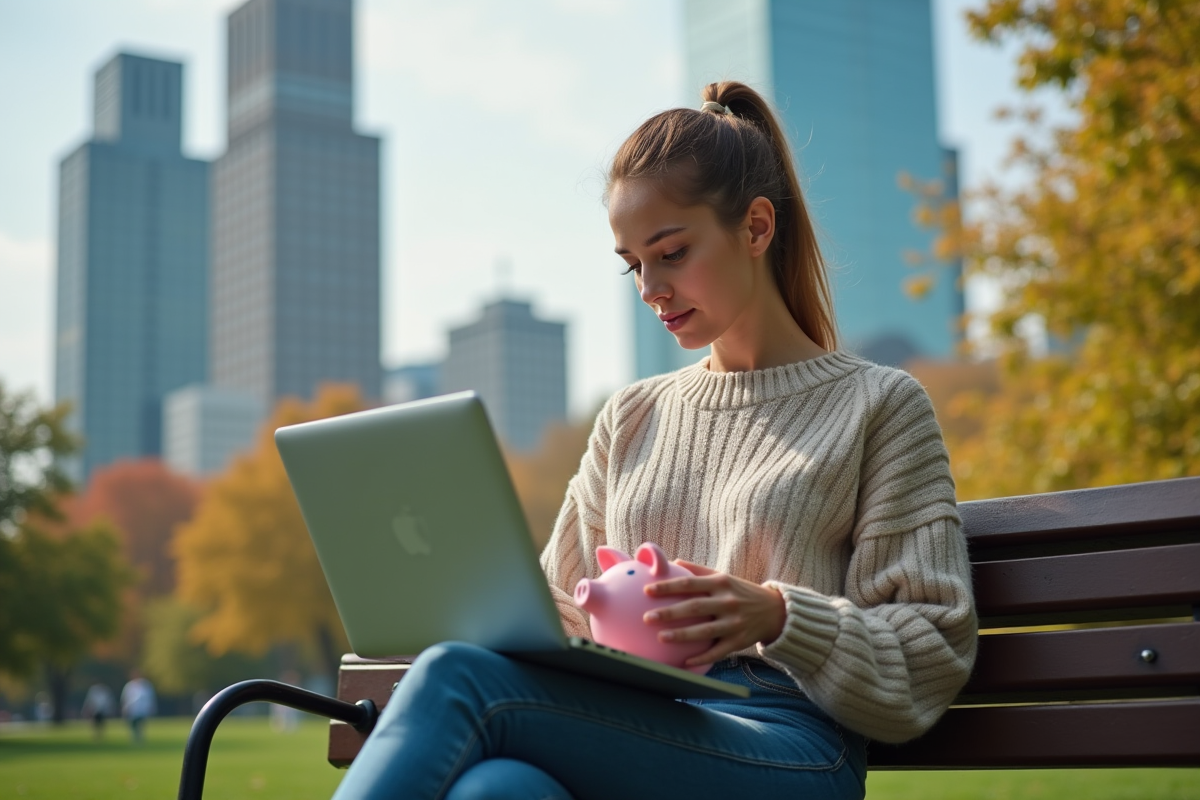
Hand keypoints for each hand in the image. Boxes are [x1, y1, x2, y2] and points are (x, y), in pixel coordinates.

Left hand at [643, 560, 786, 666]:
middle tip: (647, 618)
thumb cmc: (740, 592)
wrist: (774, 610)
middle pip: (695, 607)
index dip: (668, 587)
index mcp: (720, 583)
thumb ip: (698, 571)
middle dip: (669, 613)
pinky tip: (684, 662)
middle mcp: (727, 602)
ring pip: (704, 631)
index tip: (647, 590)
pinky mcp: (738, 642)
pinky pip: (717, 652)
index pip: (689, 583)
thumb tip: (672, 562)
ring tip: (661, 638)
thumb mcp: (723, 577)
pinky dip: (701, 657)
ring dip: (682, 635)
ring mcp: (733, 623)